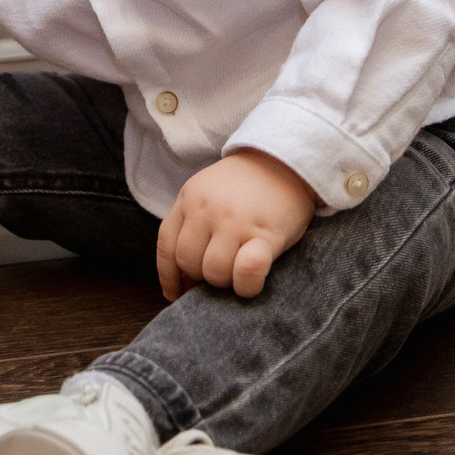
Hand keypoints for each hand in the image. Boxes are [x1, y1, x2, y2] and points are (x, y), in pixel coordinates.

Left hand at [155, 150, 316, 301]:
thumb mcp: (208, 192)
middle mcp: (207, 208)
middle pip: (189, 262)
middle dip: (202, 276)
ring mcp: (235, 221)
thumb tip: (181, 280)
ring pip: (215, 272)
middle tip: (222, 270)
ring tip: (239, 271)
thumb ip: (192, 225)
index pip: (167, 245)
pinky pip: (246, 271)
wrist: (287, 163)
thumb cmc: (247, 186)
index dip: (169, 275)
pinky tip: (251, 283)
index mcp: (189, 197)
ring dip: (226, 282)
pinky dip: (246, 285)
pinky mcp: (266, 235)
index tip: (178, 292)